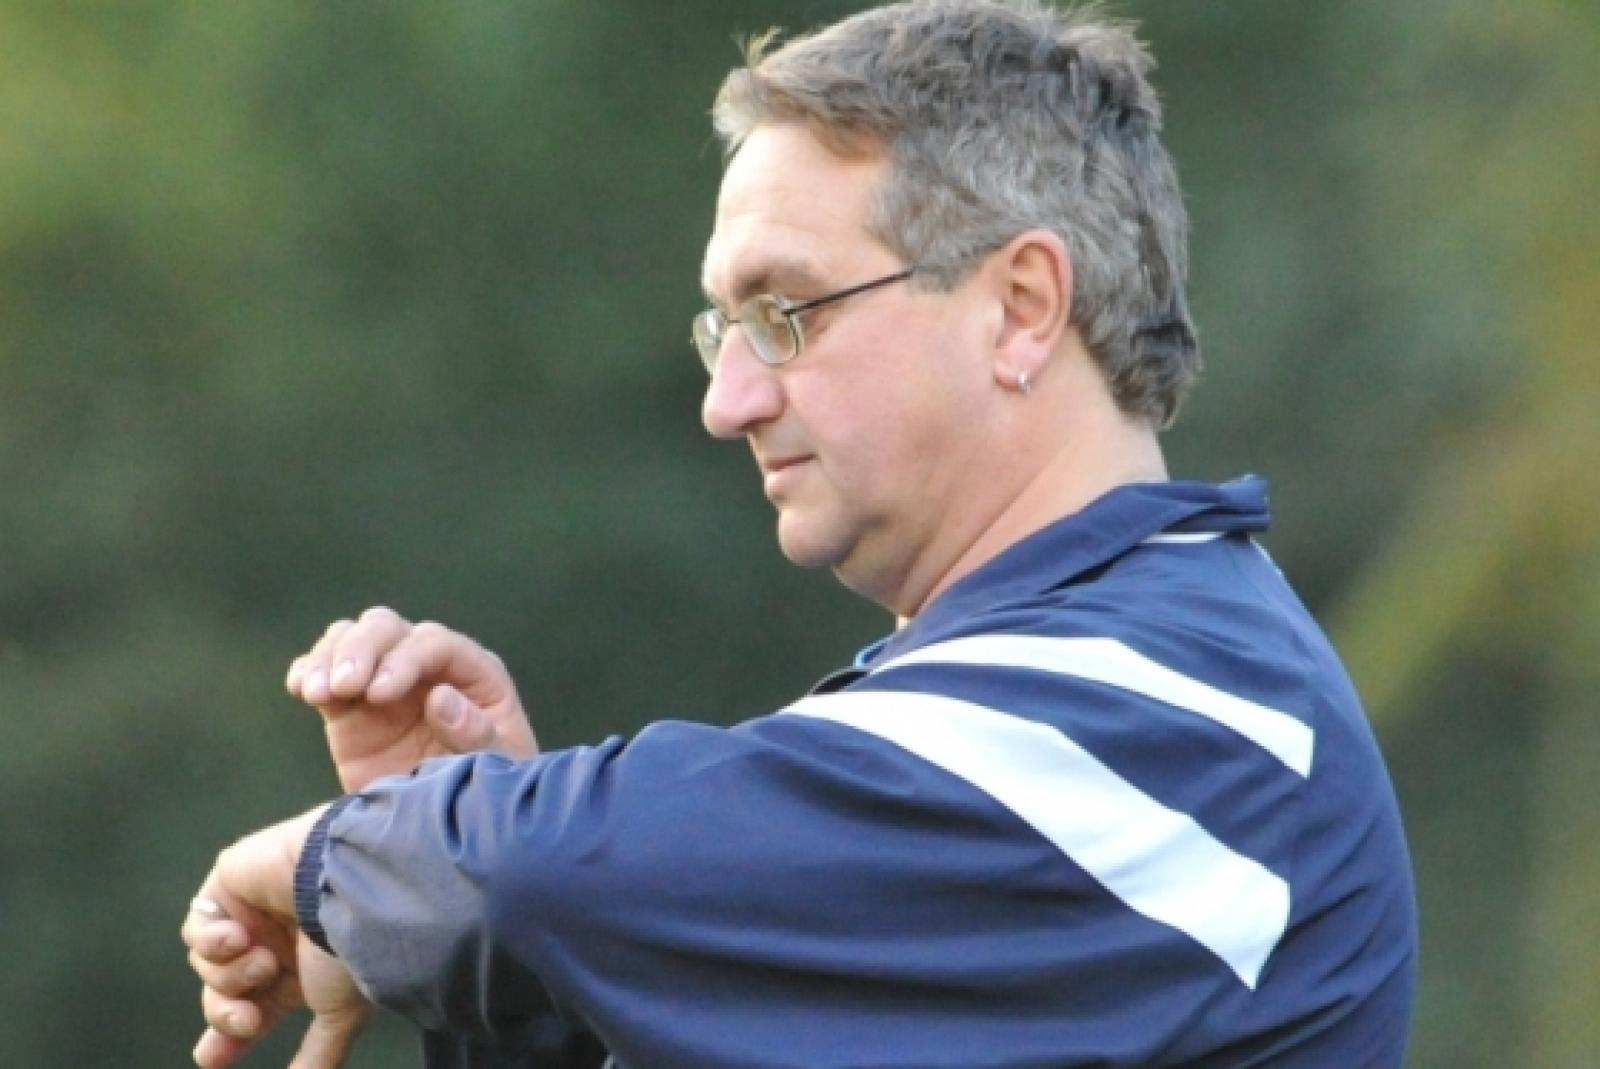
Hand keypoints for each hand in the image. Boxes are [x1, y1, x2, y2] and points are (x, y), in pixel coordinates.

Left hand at [183, 809, 370, 1067]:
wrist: (350, 886)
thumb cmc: (351, 947)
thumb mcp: (339, 1014)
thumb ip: (317, 1056)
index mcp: (298, 969)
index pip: (254, 1008)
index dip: (230, 1035)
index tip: (212, 1060)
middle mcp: (273, 940)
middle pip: (223, 991)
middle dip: (228, 1013)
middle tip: (248, 1020)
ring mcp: (250, 911)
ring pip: (209, 964)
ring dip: (232, 973)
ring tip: (264, 961)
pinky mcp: (230, 882)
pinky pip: (199, 924)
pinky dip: (213, 940)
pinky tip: (240, 936)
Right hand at [288, 607, 537, 791]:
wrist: (447, 827)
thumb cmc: (485, 789)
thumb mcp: (494, 768)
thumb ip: (476, 734)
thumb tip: (440, 697)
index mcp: (472, 673)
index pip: (434, 643)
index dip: (405, 659)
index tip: (380, 693)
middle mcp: (426, 665)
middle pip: (386, 628)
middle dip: (362, 648)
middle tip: (346, 687)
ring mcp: (383, 680)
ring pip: (350, 637)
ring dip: (328, 656)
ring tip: (317, 694)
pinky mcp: (349, 704)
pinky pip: (322, 670)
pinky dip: (307, 671)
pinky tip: (301, 689)